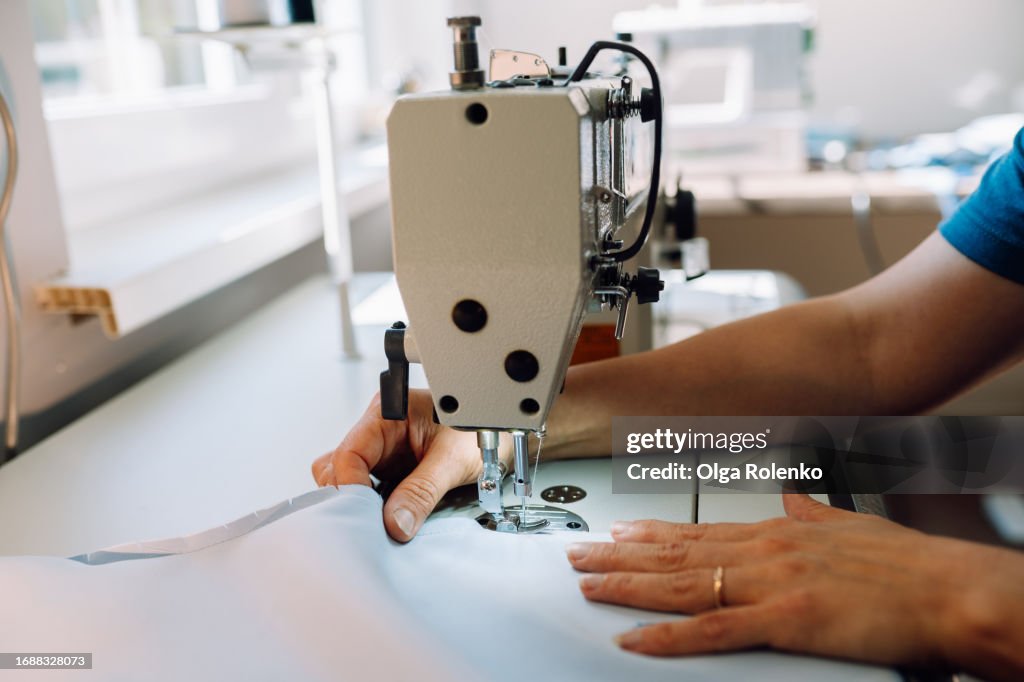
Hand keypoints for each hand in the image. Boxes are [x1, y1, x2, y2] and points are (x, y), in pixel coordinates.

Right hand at [312, 390, 486, 541]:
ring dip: (361, 506)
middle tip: (369, 525)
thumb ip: (423, 490)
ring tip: (379, 526)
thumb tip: (395, 523)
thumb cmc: (484, 432)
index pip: (349, 452)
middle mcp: (379, 431)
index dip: (351, 486)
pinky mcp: (391, 473)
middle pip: (339, 468)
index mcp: (389, 413)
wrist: (508, 441)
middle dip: (350, 498)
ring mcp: (383, 453)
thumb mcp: (454, 460)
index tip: (362, 515)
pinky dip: (373, 510)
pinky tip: (386, 523)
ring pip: (350, 482)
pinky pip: (368, 494)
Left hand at [566, 494, 1023, 679]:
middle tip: (578, 556)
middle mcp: (764, 550)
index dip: (651, 534)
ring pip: (681, 584)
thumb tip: (790, 499)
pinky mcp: (785, 619)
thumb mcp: (852, 525)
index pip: (698, 531)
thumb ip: (814, 514)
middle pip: (675, 554)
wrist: (948, 588)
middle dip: (620, 556)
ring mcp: (770, 583)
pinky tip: (635, 638)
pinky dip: (669, 636)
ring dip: (628, 586)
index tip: (618, 532)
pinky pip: (714, 631)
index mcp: (777, 532)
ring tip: (588, 584)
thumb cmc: (908, 564)